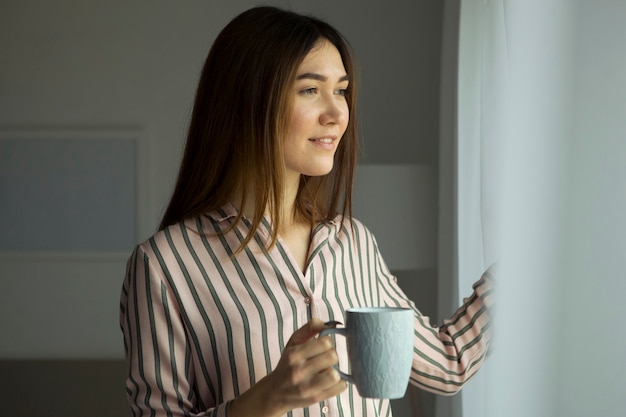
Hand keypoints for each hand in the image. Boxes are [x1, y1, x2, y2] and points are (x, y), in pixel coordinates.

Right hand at [229, 319, 346, 416]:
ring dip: (335, 371)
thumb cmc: (287, 364)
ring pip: (335, 374)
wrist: (275, 392)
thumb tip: (330, 323)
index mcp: (294, 354)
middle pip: (332, 357)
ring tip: (326, 371)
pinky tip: (329, 381)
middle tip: (324, 359)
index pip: (325, 342)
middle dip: (331, 356)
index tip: (323, 346)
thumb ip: (310, 328)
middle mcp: (299, 371)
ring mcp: (307, 387)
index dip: (328, 342)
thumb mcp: (293, 343)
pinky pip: (340, 388)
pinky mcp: (316, 399)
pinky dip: (339, 383)